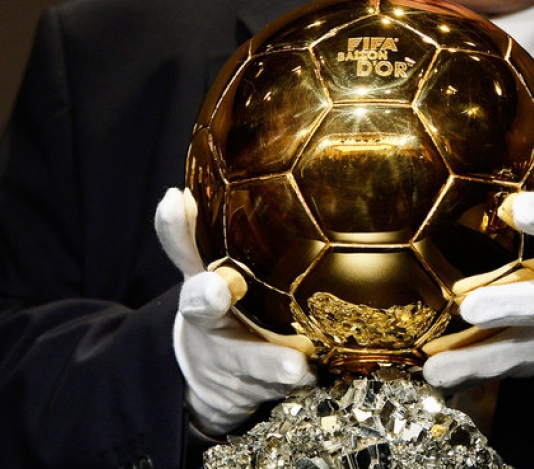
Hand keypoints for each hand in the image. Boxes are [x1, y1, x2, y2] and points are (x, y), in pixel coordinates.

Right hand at [155, 188, 315, 434]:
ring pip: (248, 359)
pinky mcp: (254, 389)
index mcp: (200, 280)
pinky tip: (320, 376)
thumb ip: (210, 235)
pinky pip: (279, 388)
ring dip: (271, 361)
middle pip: (202, 306)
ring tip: (295, 364)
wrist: (209, 376)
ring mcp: (230, 358)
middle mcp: (209, 319)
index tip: (174, 201)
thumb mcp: (211, 270)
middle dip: (208, 296)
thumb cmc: (223, 306)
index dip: (175, 228)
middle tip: (217, 289)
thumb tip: (196, 185)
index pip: (182, 248)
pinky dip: (300, 383)